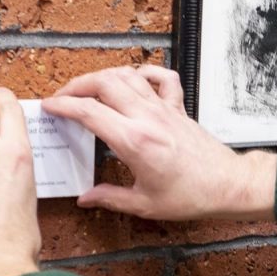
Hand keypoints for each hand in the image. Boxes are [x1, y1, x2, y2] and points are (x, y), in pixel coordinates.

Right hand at [43, 65, 276, 221]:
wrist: (227, 185)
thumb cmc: (191, 195)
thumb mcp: (144, 204)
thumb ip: (110, 198)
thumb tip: (86, 198)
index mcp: (134, 141)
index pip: (90, 112)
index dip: (64, 105)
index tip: (50, 107)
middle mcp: (148, 118)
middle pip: (105, 84)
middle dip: (78, 85)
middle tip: (63, 96)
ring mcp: (165, 109)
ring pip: (129, 76)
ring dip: (105, 76)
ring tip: (89, 87)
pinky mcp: (179, 108)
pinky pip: (163, 78)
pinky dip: (146, 71)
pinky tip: (134, 78)